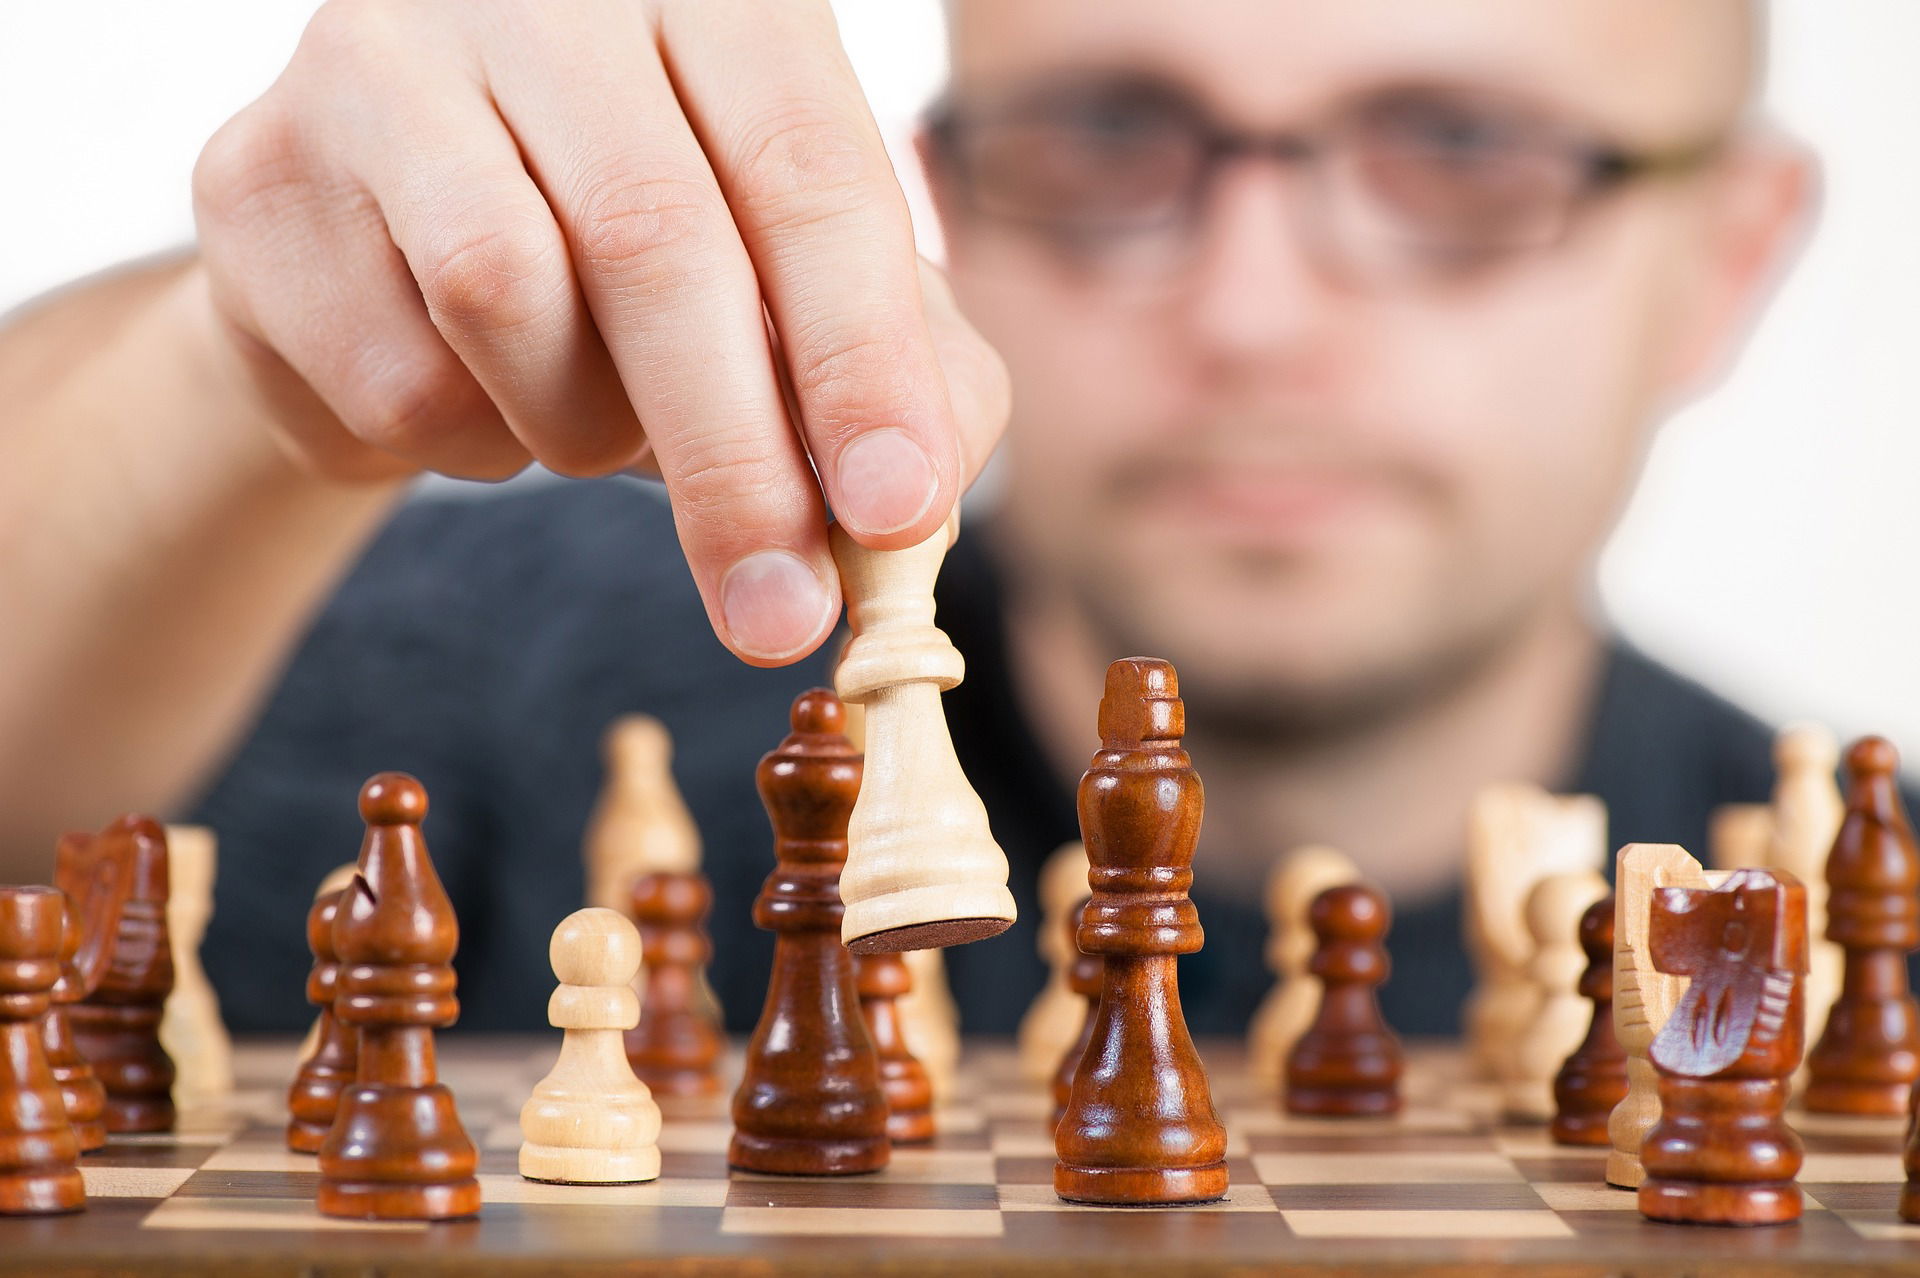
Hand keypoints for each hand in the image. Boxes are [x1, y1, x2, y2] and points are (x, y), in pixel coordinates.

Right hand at [190, 0, 1007, 664]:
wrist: (397, 248)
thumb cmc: (639, 262)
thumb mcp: (800, 291)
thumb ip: (898, 363)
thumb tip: (911, 502)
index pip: (808, 169)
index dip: (861, 355)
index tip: (896, 513)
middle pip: (655, 240)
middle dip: (735, 463)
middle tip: (781, 619)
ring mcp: (377, 63)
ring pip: (507, 298)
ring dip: (582, 430)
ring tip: (594, 422)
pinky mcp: (257, 175)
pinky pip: (399, 376)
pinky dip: (475, 445)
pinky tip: (482, 399)